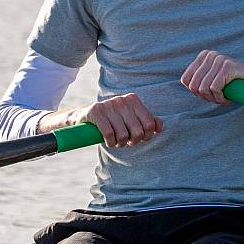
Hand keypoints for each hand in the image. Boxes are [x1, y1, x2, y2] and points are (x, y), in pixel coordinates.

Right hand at [39, 94, 162, 147]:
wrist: (84, 117)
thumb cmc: (112, 120)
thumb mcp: (130, 119)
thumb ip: (147, 121)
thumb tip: (159, 127)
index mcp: (133, 99)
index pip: (149, 124)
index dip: (146, 136)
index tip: (139, 139)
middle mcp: (122, 100)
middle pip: (137, 132)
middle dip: (132, 142)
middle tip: (126, 142)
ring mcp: (109, 105)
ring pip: (123, 135)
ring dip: (120, 144)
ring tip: (116, 141)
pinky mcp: (95, 111)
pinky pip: (109, 134)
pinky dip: (110, 142)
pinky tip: (109, 141)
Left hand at [181, 50, 243, 104]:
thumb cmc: (236, 83)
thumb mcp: (214, 77)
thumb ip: (201, 78)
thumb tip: (186, 84)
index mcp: (204, 56)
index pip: (186, 80)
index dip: (195, 93)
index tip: (208, 96)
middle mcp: (210, 55)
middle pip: (194, 86)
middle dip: (204, 97)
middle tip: (217, 99)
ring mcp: (219, 59)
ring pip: (204, 88)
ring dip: (213, 99)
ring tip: (223, 99)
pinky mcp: (228, 66)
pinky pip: (214, 88)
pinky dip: (219, 98)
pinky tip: (227, 99)